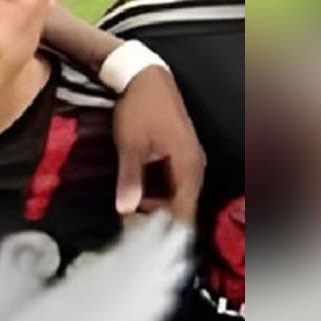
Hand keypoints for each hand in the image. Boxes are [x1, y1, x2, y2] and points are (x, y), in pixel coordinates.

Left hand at [113, 66, 204, 222]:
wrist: (146, 77)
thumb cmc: (139, 109)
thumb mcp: (130, 145)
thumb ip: (130, 180)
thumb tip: (125, 212)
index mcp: (188, 167)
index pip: (184, 213)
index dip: (165, 232)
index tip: (143, 243)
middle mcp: (195, 168)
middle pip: (181, 209)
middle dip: (157, 222)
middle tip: (128, 229)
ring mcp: (189, 162)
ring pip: (176, 198)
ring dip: (155, 209)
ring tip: (128, 216)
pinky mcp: (181, 157)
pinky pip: (172, 185)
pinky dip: (156, 195)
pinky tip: (135, 199)